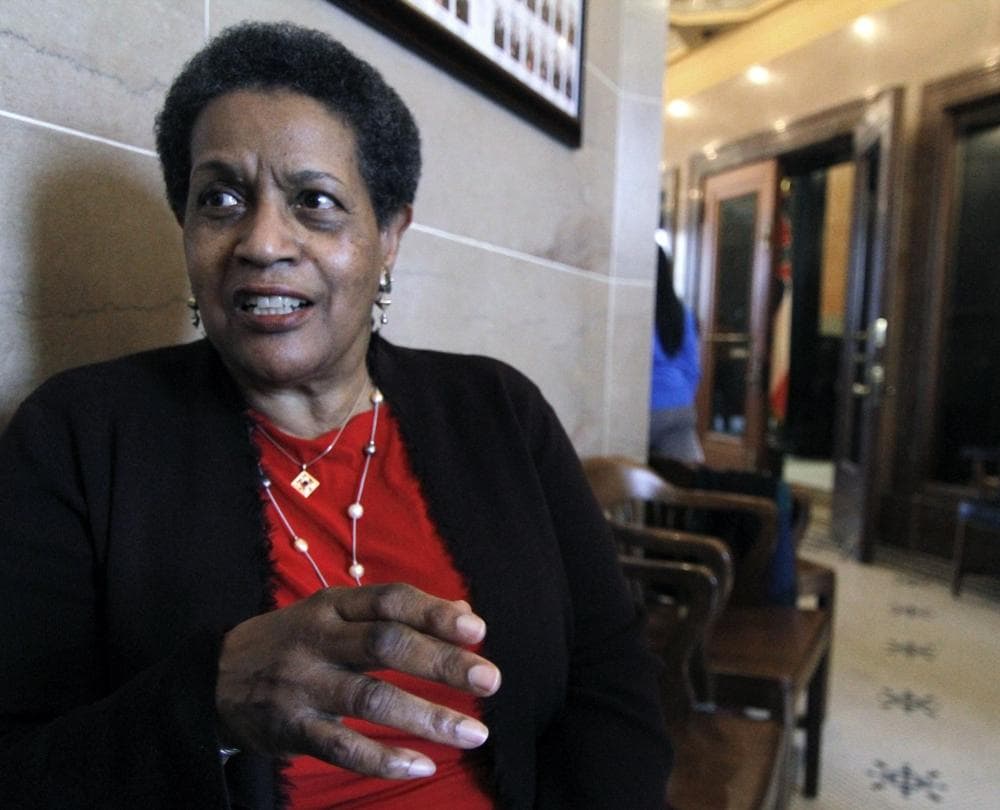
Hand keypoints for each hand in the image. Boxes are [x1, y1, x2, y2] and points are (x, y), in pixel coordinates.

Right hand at [215, 583, 500, 778]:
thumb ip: (396, 613)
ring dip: (428, 717)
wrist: (212, 679)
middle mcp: (317, 639)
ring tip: (475, 733)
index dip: (434, 612)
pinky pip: (342, 747)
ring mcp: (302, 685)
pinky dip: (384, 759)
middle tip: (490, 679)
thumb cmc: (294, 642)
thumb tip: (465, 611)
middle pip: (385, 644)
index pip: (389, 600)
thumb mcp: (334, 614)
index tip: (477, 629)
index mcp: (331, 606)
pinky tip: (422, 766)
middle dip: (442, 661)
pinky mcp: (291, 729)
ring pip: (370, 699)